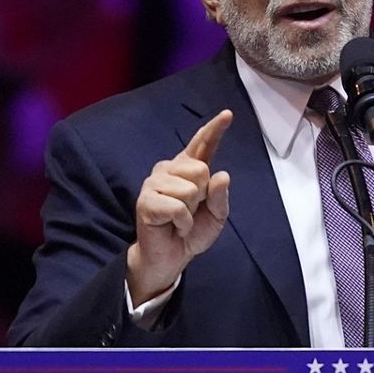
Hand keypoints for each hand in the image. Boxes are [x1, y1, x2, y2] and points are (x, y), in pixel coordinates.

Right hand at [126, 110, 232, 304]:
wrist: (170, 257)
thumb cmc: (191, 232)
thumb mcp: (216, 216)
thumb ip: (221, 197)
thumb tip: (221, 175)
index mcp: (188, 169)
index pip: (203, 145)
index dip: (214, 129)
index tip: (227, 114)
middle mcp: (169, 169)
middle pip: (200, 169)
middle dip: (202, 196)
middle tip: (191, 210)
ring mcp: (154, 182)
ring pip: (190, 189)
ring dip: (191, 211)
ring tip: (180, 219)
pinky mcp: (146, 200)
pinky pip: (177, 207)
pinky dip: (182, 222)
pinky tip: (174, 226)